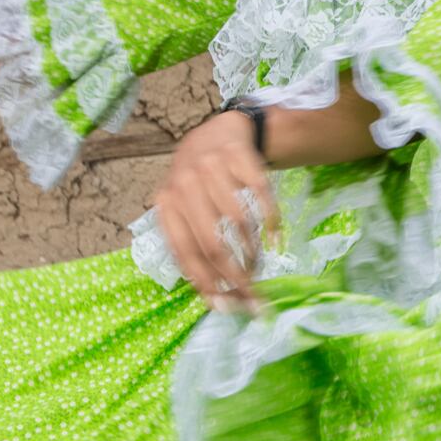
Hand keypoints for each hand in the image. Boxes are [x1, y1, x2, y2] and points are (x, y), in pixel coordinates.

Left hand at [154, 110, 281, 315]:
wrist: (216, 133)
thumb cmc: (197, 183)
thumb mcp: (182, 208)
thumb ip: (190, 245)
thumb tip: (213, 298)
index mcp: (165, 204)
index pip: (185, 254)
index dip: (207, 285)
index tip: (228, 307)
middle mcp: (185, 185)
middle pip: (213, 244)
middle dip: (236, 278)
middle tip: (254, 298)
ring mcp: (212, 168)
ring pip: (238, 223)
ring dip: (253, 252)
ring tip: (259, 266)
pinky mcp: (239, 156)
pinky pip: (261, 197)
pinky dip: (272, 223)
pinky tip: (275, 241)